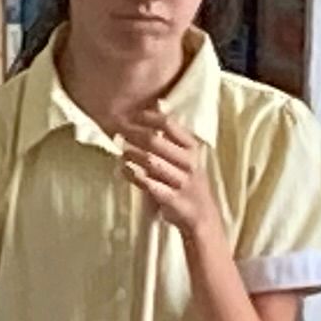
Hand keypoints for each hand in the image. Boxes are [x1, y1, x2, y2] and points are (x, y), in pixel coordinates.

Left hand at [114, 107, 225, 252]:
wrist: (202, 216)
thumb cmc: (188, 181)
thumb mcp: (186, 156)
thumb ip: (171, 135)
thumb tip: (157, 104)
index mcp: (192, 149)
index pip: (169, 124)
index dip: (147, 118)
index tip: (132, 116)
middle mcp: (189, 163)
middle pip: (157, 142)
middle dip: (134, 136)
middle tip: (119, 132)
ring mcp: (181, 181)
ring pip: (152, 162)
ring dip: (132, 154)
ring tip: (121, 150)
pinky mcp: (171, 199)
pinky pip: (148, 184)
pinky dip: (133, 175)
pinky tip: (123, 170)